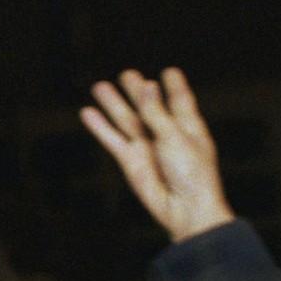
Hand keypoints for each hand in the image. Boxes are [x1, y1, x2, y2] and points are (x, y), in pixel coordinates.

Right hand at [85, 68, 235, 242]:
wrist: (184, 209)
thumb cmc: (193, 174)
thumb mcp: (176, 137)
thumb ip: (156, 112)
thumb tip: (147, 87)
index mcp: (188, 127)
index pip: (180, 101)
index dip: (174, 87)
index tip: (170, 72)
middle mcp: (166, 135)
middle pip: (149, 107)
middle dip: (138, 91)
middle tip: (127, 74)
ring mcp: (147, 148)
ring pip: (127, 120)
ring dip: (113, 104)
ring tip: (100, 87)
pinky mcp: (130, 161)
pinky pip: (112, 139)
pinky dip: (100, 127)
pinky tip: (88, 113)